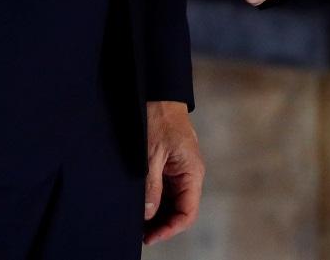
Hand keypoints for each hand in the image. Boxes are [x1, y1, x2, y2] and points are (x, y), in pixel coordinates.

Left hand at [143, 101, 203, 243]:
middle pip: (180, 210)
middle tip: (140, 232)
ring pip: (172, 201)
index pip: (187, 213)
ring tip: (137, 220)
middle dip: (162, 224)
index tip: (150, 236)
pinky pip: (166, 189)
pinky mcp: (171, 165)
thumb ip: (152, 186)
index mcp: (192, 172)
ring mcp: (181, 169)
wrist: (159, 94)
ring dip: (157, 213)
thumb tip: (148, 214)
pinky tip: (141, 204)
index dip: (170, 229)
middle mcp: (189, 174)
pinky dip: (155, 199)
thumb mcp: (151, 154)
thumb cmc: (159, 118)